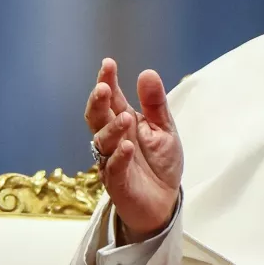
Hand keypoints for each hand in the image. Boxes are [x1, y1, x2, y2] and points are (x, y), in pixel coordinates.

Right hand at [84, 58, 182, 243]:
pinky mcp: (118, 183)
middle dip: (98, 103)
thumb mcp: (164, 128)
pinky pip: (114, 169)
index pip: (112, 100)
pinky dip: (119, 158)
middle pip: (98, 119)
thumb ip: (155, 104)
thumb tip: (147, 73)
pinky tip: (127, 147)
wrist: (165, 200)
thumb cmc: (160, 162)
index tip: (108, 63)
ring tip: (125, 117)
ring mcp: (112, 161)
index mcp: (124, 123)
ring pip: (103, 143)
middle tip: (103, 88)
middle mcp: (114, 140)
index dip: (107, 81)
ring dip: (112, 129)